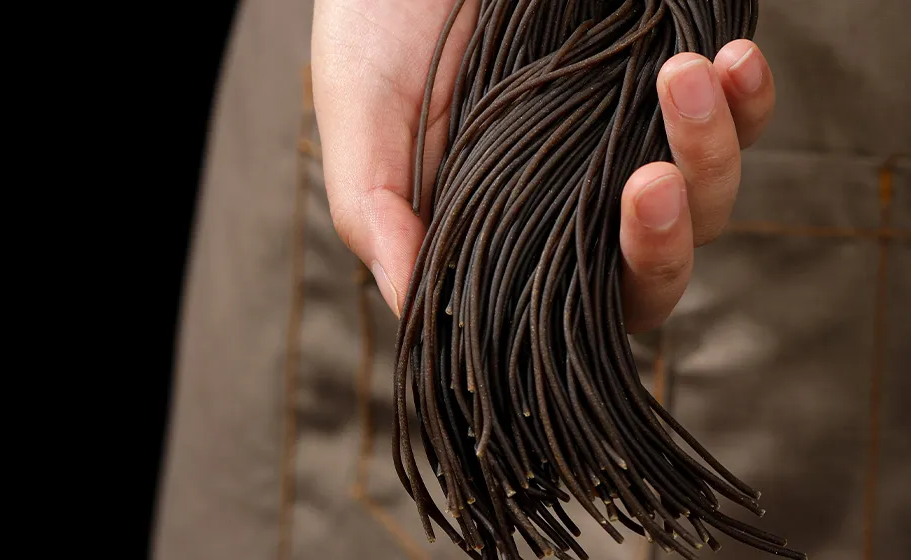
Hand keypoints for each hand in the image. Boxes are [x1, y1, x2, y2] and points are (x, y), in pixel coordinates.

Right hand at [311, 1, 774, 332]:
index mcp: (502, 231)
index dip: (602, 297)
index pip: (569, 303)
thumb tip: (414, 310)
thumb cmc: (379, 23)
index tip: (594, 253)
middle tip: (648, 180)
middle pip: (654, 267)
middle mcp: (570, 199)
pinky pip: (739, 113)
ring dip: (710, 152)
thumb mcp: (361, 118)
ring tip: (681, 75)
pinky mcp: (660, 84)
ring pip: (707, 195)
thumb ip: (374, 214)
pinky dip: (747, 98)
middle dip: (665, 241)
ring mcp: (622, 142)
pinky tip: (732, 60)